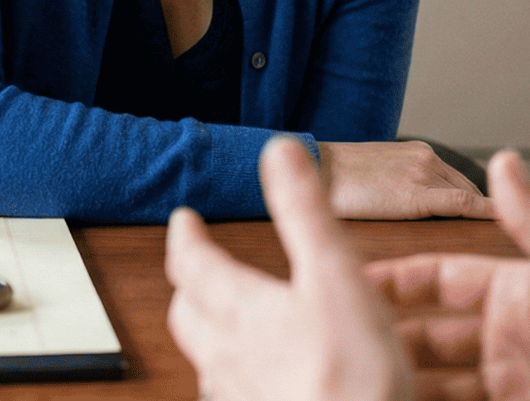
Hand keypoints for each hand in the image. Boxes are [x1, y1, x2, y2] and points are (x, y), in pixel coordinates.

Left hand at [166, 136, 409, 400]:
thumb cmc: (346, 377)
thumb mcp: (334, 275)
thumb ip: (304, 213)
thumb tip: (281, 153)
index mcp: (241, 308)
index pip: (192, 263)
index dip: (185, 236)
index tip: (183, 219)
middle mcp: (228, 355)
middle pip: (188, 315)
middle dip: (188, 287)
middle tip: (193, 269)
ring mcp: (241, 397)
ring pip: (207, 361)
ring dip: (210, 336)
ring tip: (224, 325)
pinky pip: (234, 397)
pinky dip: (241, 380)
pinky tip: (263, 384)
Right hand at [319, 140, 495, 219]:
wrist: (310, 171)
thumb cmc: (330, 180)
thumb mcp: (371, 174)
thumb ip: (396, 185)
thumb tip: (403, 208)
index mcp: (416, 152)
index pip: (457, 182)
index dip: (475, 203)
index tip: (487, 219)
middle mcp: (427, 158)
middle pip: (468, 191)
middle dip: (481, 212)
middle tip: (500, 235)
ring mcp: (425, 174)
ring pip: (470, 199)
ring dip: (483, 218)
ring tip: (503, 240)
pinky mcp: (419, 195)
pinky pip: (465, 206)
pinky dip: (486, 214)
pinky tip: (502, 225)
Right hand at [364, 151, 529, 400]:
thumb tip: (504, 161)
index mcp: (519, 293)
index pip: (438, 280)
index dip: (393, 281)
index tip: (349, 282)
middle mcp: (510, 338)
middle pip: (427, 336)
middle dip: (386, 336)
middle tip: (344, 340)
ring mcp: (515, 383)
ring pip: (437, 381)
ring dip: (403, 378)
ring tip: (368, 379)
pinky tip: (401, 397)